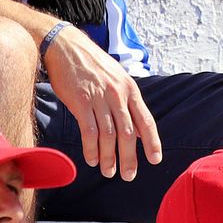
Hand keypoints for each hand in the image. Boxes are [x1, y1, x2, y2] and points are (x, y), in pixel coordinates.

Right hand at [42, 25, 161, 179]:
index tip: (155, 160)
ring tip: (108, 172)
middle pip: (128, 133)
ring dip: (108, 157)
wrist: (66, 46)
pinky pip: (88, 131)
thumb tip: (137, 130)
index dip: (152, 142)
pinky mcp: (81, 101)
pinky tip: (91, 160)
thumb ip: (127, 103)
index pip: (146, 120)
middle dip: (129, 157)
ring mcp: (99, 98)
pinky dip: (91, 148)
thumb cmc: (92, 65)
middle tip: (128, 175)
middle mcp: (118, 95)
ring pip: (108, 135)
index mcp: (130, 90)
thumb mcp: (117, 79)